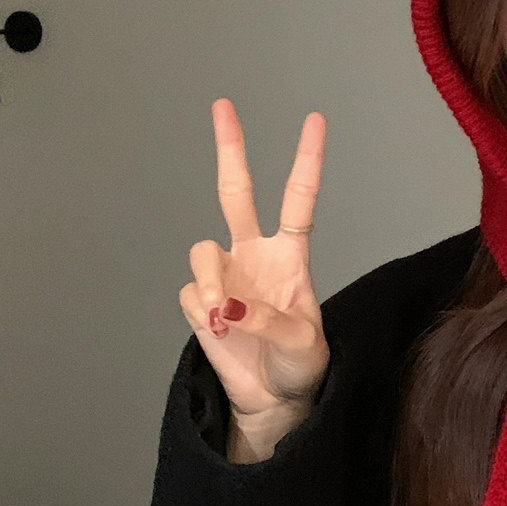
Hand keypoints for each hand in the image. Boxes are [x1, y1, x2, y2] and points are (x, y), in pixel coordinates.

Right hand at [178, 98, 330, 420]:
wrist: (275, 400)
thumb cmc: (302, 367)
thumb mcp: (303, 344)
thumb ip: (269, 320)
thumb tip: (230, 304)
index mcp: (291, 255)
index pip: (298, 198)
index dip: (307, 160)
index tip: (314, 120)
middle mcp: (255, 255)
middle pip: (235, 191)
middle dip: (230, 149)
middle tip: (223, 106)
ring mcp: (226, 276)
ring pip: (201, 250)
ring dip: (211, 281)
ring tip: (225, 317)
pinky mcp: (202, 301)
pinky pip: (191, 292)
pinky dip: (203, 312)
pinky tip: (219, 330)